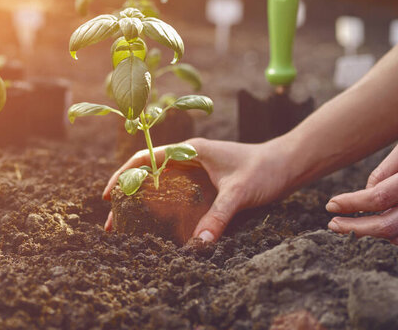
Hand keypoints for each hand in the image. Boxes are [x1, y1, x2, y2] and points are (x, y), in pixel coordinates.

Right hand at [102, 138, 291, 242]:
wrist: (289, 164)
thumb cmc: (265, 169)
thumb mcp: (239, 193)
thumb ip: (218, 217)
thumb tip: (197, 246)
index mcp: (191, 150)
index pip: (146, 159)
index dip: (123, 175)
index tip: (108, 195)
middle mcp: (190, 158)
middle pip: (148, 174)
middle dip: (127, 195)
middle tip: (112, 221)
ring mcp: (197, 170)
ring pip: (160, 185)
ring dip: (143, 202)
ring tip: (127, 225)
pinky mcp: (206, 183)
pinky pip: (177, 194)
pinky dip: (163, 207)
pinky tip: (157, 225)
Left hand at [326, 134, 397, 246]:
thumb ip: (386, 171)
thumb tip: (366, 196)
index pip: (380, 197)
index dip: (352, 204)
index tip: (330, 205)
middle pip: (389, 225)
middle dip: (356, 228)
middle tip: (334, 224)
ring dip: (375, 234)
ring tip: (356, 223)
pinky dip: (396, 236)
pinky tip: (381, 224)